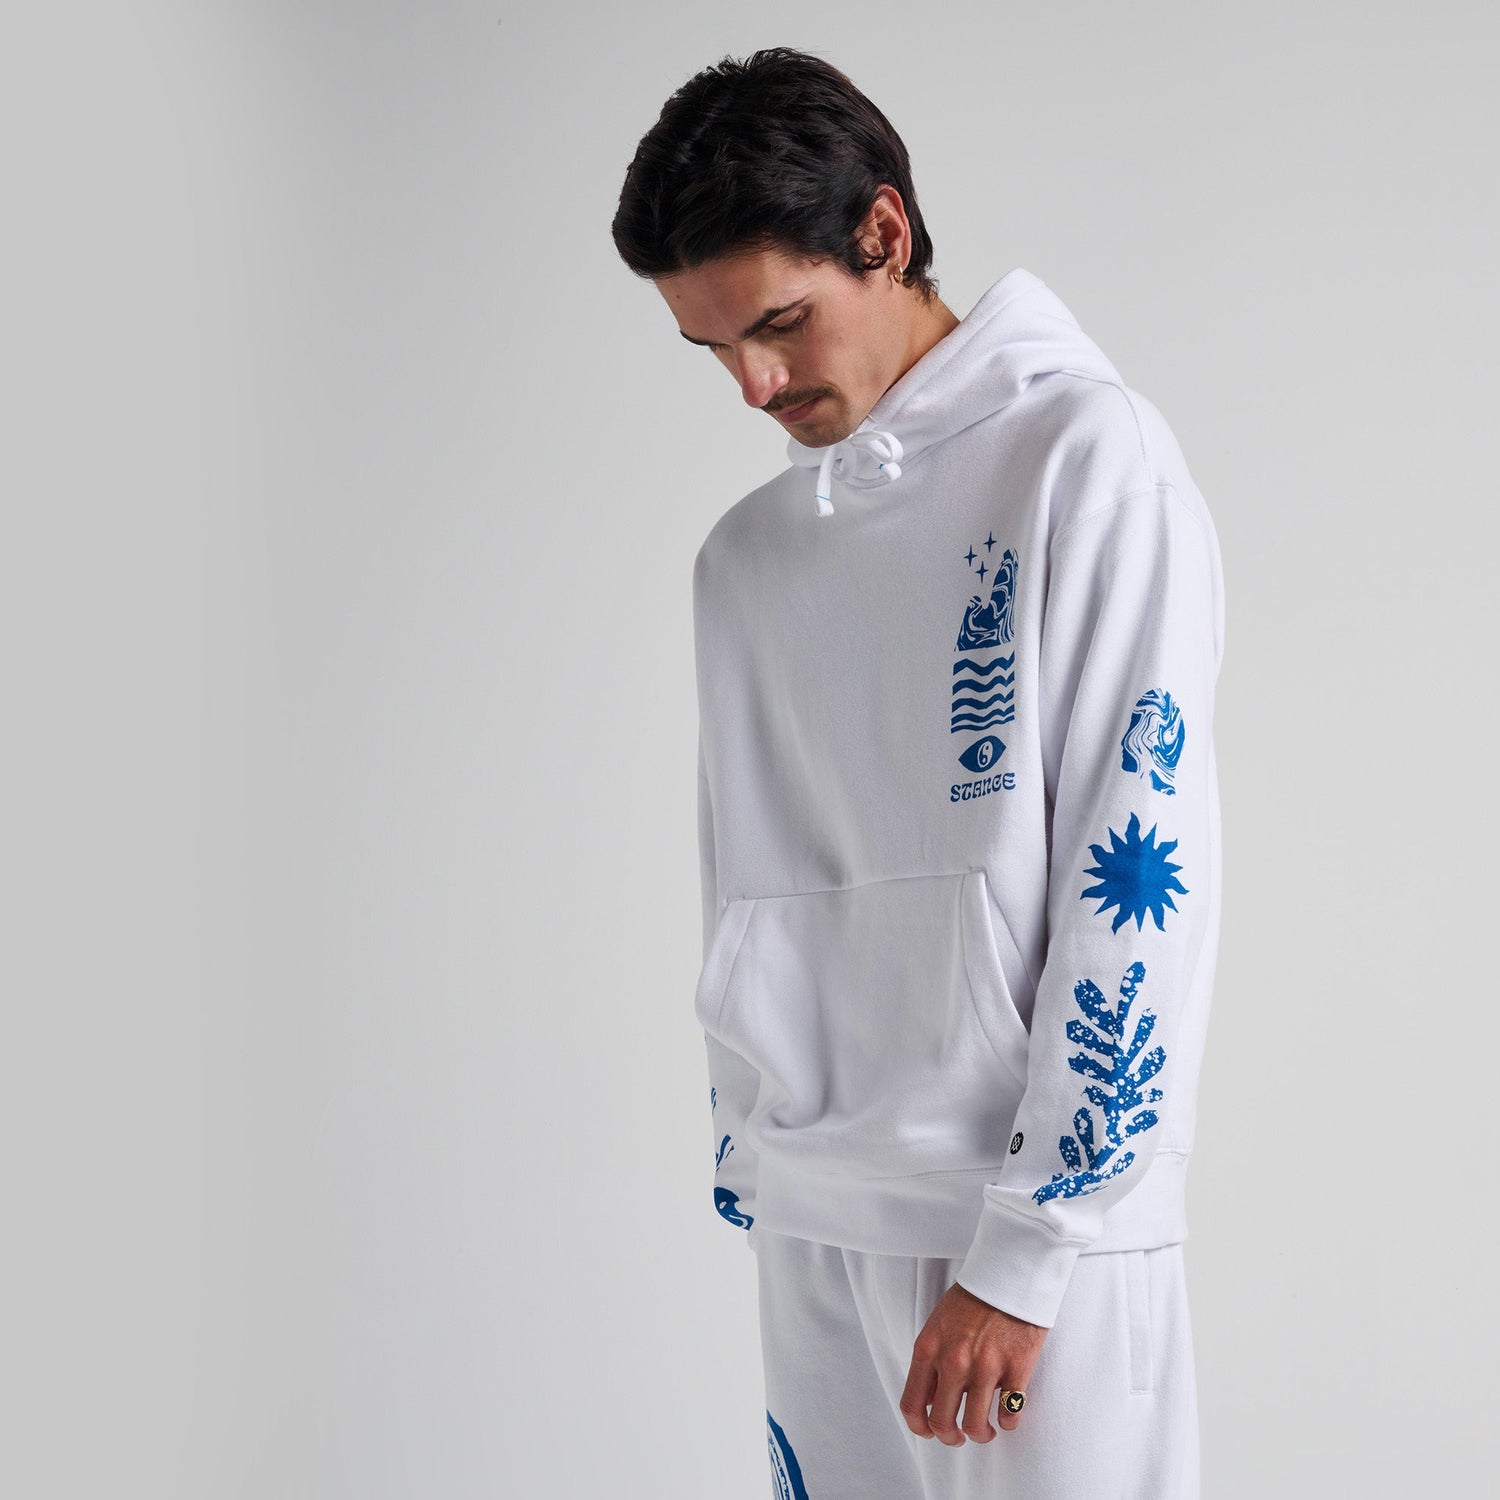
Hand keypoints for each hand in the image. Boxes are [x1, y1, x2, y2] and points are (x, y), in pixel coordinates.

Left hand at [898, 1282, 1047, 1444]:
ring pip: (975, 1426)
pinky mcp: (1017, 1369)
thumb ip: (931, 1360)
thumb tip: (928, 1399)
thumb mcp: (938, 1324)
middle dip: (949, 1438)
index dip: (919, 1427)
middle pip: (942, 1423)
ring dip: (980, 1434)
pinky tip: (1008, 1414)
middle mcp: (953, 1361)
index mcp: (929, 1348)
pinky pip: (1010, 1415)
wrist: (1009, 1273)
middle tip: (959, 1437)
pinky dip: (1008, 1422)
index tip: (930, 1432)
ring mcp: (986, 1367)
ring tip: (986, 1429)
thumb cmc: (973, 1298)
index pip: (912, 1404)